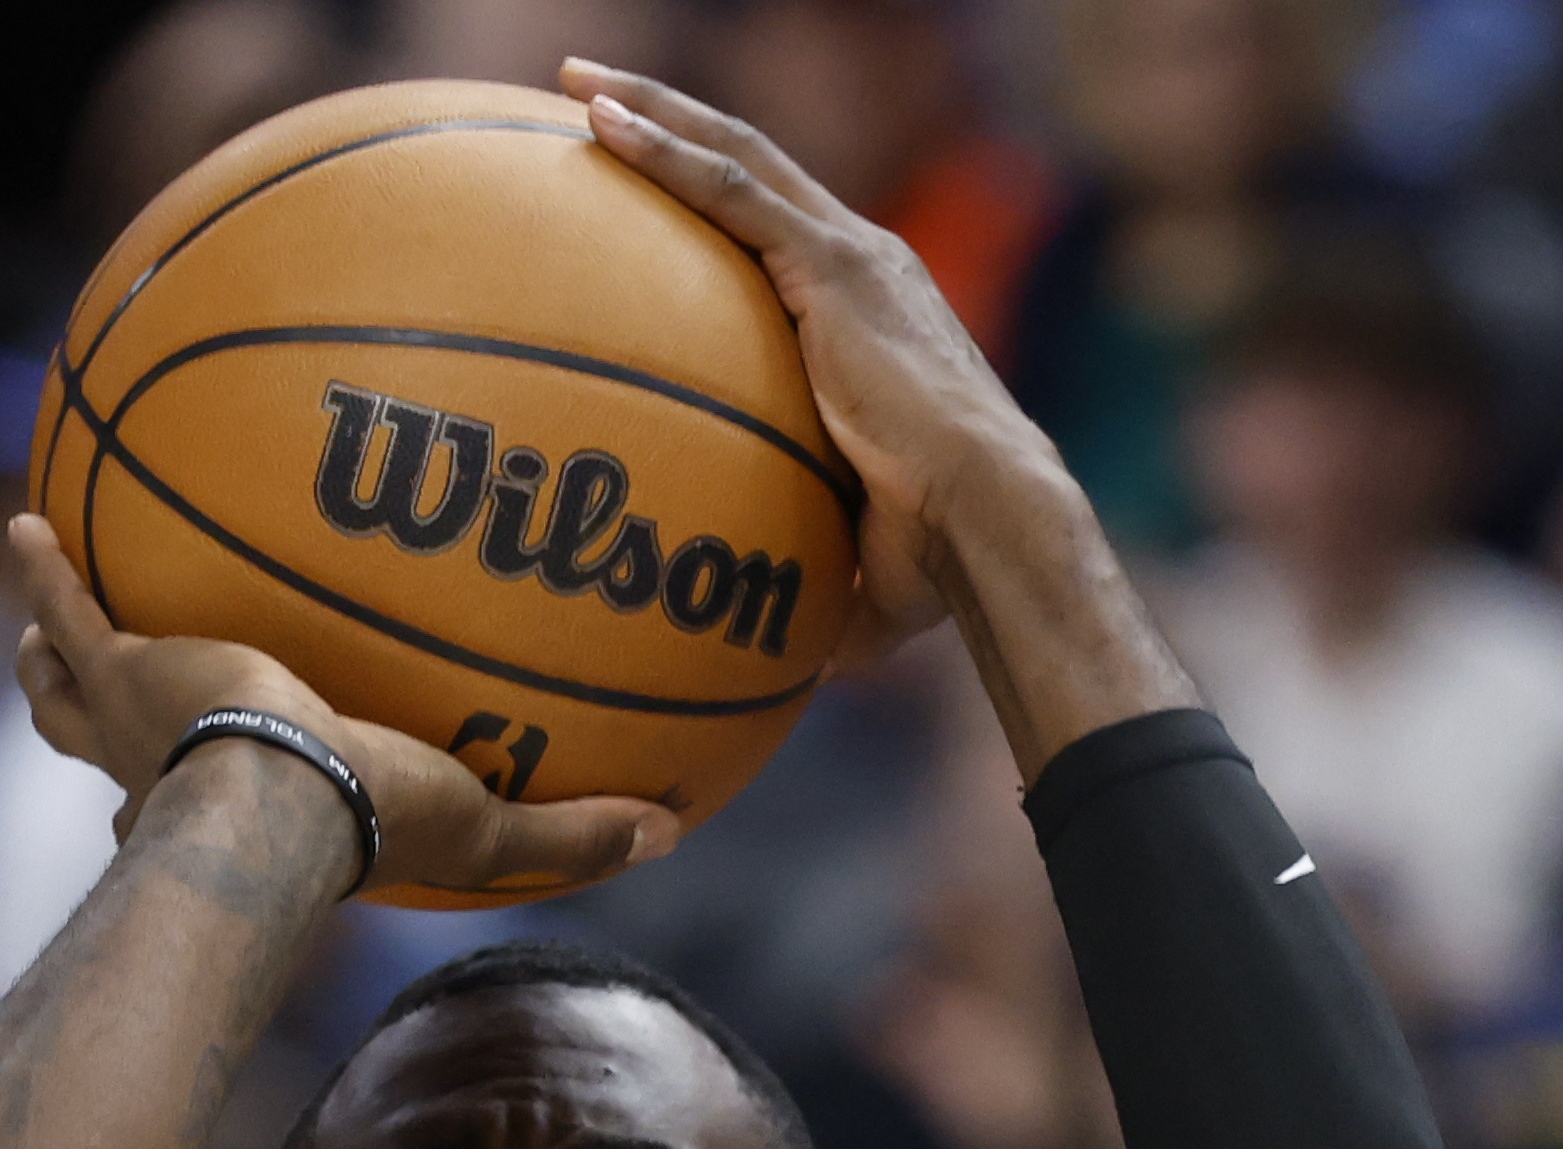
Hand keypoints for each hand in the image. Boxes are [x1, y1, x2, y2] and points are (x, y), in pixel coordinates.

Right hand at [4, 518, 676, 901]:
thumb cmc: (365, 828)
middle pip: (96, 743)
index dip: (162, 818)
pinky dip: (45, 567)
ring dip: (46, 649)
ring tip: (46, 594)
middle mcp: (157, 773)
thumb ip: (570, 830)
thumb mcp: (486, 832)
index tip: (173, 796)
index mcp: (220, 814)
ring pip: (57, 686)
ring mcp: (129, 715)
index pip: (177, 820)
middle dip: (78, 707)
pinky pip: (71, 603)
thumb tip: (671, 829)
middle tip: (71, 675)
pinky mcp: (122, 658)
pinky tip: (28, 522)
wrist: (279, 799)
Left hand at [559, 60, 1065, 666]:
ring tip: (574, 81)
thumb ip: (795, 568)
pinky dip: (664, 148)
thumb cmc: (934, 560)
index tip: (640, 178)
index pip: (774, 233)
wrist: (988, 523)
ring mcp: (850, 255)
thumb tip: (752, 653)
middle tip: (584, 95)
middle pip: (747, 165)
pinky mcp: (836, 266)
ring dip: (651, 111)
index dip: (708, 193)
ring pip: (734, 153)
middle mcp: (862, 263)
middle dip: (666, 118)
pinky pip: (730, 189)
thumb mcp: (846, 556)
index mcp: (865, 314)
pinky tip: (599, 123)